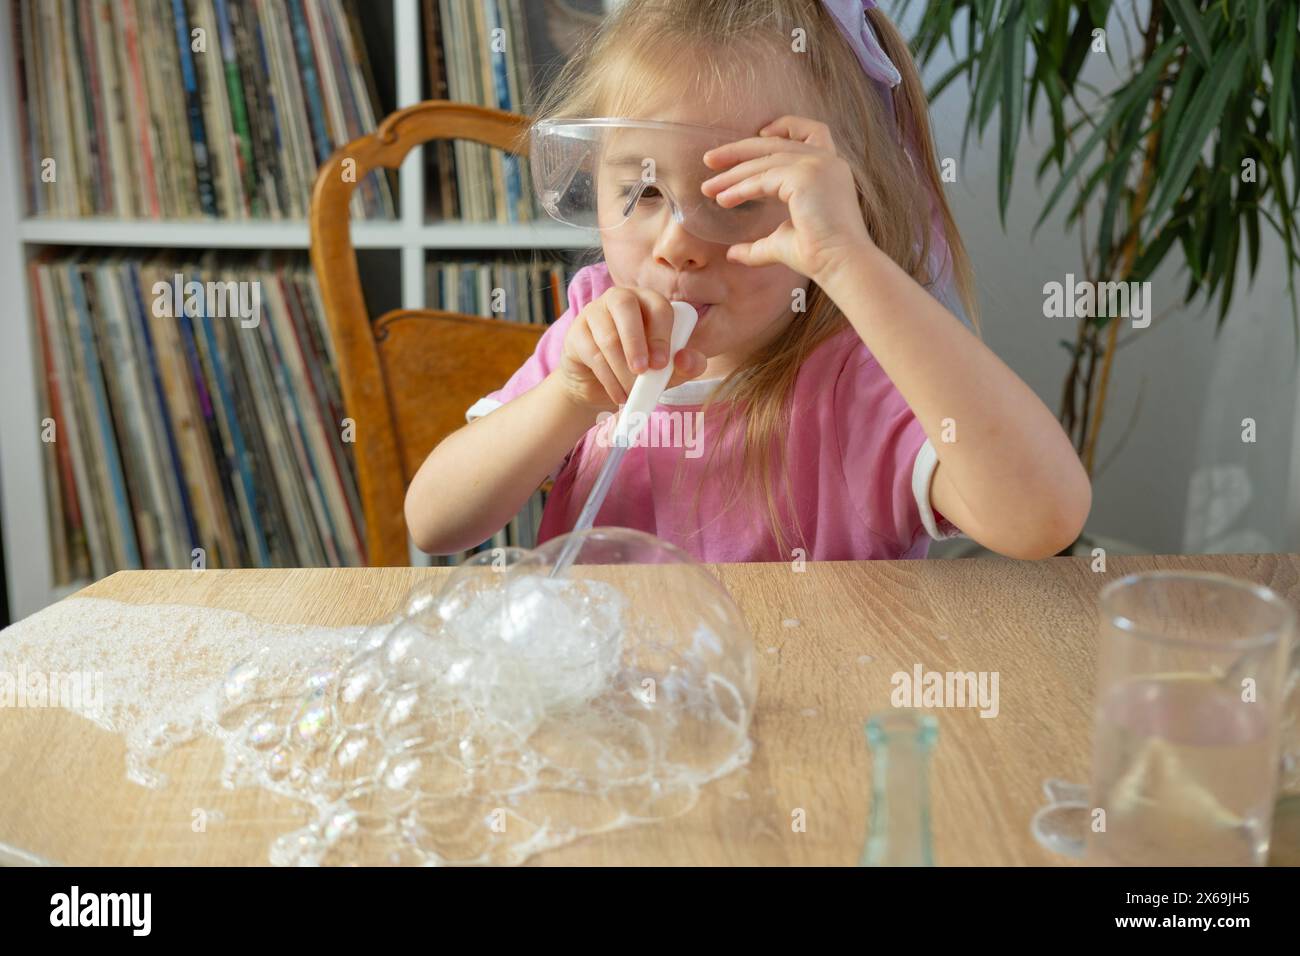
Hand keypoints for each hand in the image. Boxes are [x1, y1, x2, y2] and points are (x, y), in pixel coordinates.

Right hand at [555, 286, 707, 412]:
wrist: (602, 389)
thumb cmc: (641, 371)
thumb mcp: (669, 371)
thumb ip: (687, 365)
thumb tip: (685, 359)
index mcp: (649, 302)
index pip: (658, 306)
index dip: (661, 334)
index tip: (661, 364)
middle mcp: (620, 299)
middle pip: (625, 305)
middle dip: (635, 341)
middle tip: (641, 372)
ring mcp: (594, 313)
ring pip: (607, 336)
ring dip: (622, 370)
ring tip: (632, 392)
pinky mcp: (575, 333)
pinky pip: (592, 354)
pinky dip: (609, 380)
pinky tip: (619, 394)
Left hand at [700, 114, 875, 285]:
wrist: (841, 264)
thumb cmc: (818, 256)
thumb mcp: (782, 241)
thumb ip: (758, 244)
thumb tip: (732, 253)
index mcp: (829, 169)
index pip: (809, 132)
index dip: (783, 127)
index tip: (759, 133)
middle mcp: (826, 161)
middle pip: (776, 143)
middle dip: (739, 150)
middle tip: (709, 160)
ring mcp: (817, 165)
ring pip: (764, 161)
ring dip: (732, 174)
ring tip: (708, 188)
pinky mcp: (805, 176)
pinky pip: (763, 178)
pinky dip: (740, 188)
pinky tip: (724, 199)